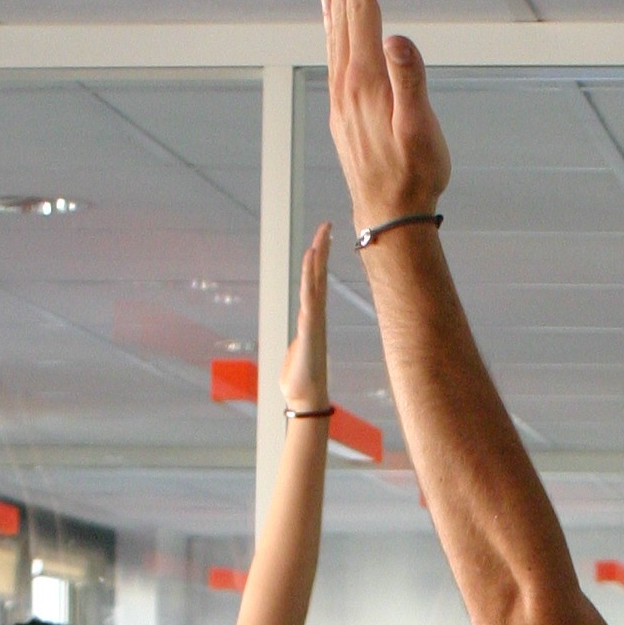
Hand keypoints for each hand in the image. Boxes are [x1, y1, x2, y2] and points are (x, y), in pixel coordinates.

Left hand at [282, 220, 331, 413]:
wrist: (304, 399)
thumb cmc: (299, 381)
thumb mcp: (297, 354)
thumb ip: (299, 343)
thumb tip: (299, 344)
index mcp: (312, 319)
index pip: (315, 284)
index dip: (318, 261)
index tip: (321, 239)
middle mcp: (315, 316)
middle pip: (318, 276)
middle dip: (322, 250)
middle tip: (326, 225)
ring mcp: (314, 321)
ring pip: (316, 282)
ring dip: (318, 257)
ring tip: (321, 234)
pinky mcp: (309, 328)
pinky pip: (310, 295)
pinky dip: (310, 276)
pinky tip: (311, 260)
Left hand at [320, 0, 449, 239]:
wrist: (390, 217)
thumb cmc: (414, 175)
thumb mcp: (419, 130)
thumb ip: (409, 81)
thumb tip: (395, 38)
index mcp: (368, 78)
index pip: (362, 11)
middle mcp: (348, 80)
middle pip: (343, 10)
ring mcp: (343, 94)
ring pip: (336, 27)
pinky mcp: (345, 107)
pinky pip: (335, 50)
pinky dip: (333, 22)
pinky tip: (330, 8)